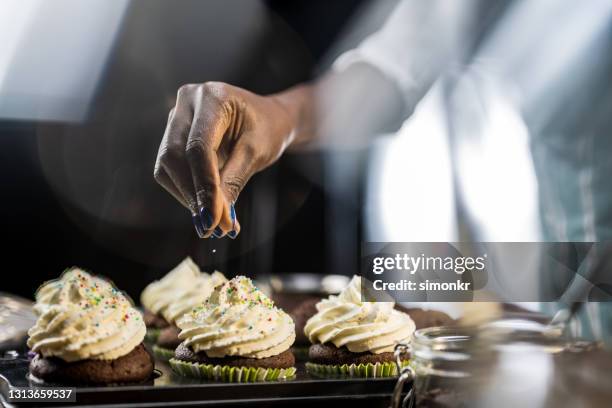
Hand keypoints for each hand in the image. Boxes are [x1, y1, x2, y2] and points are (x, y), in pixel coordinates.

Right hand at [154, 82, 295, 237]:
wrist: (267, 118)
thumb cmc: (266, 129)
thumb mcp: (256, 153)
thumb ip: (233, 182)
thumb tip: (217, 218)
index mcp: (213, 97)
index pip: (199, 147)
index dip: (204, 185)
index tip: (214, 218)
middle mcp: (188, 101)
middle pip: (175, 155)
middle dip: (193, 195)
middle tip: (212, 226)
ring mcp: (177, 116)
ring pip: (168, 165)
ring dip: (188, 197)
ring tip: (213, 221)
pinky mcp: (173, 135)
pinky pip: (169, 169)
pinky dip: (186, 192)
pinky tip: (205, 206)